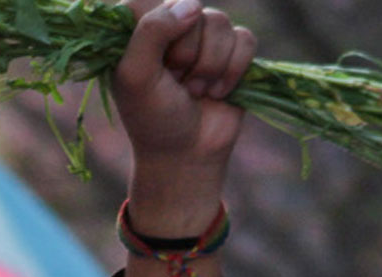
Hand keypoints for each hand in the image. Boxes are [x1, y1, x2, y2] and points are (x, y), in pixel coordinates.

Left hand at [113, 0, 255, 276]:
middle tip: (174, 82)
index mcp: (137, 33)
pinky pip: (245, 39)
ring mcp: (203, 39)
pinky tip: (216, 93)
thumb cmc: (153, 120)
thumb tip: (190, 5)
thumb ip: (150, 32)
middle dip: (186, 52)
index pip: (144, 1)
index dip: (156, 28)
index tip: (154, 62)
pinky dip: (232, 71)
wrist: (186, 155)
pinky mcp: (233, 53)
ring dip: (209, 66)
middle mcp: (170, 30)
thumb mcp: (136, 77)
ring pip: (220, 22)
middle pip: (190, 7)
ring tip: (194, 92)